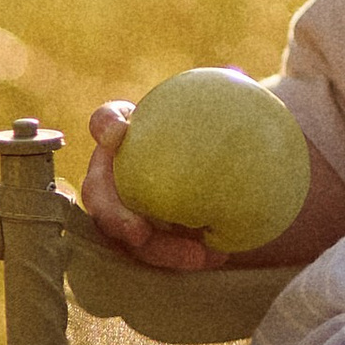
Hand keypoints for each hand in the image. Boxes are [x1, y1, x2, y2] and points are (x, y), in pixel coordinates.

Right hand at [80, 101, 216, 273]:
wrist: (225, 174)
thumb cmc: (219, 138)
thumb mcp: (225, 120)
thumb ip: (227, 111)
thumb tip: (247, 86)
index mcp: (128, 132)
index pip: (105, 121)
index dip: (105, 125)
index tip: (118, 133)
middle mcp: (115, 170)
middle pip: (97, 192)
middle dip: (113, 214)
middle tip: (139, 234)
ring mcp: (122, 205)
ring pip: (123, 233)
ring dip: (157, 249)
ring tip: (198, 257)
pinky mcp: (140, 234)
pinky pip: (150, 251)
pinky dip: (177, 257)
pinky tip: (214, 256)